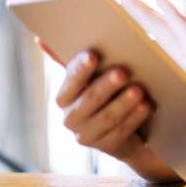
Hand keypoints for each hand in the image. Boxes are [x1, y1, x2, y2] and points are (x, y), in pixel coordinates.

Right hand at [35, 39, 156, 166]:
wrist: (125, 125)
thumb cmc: (108, 90)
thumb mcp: (93, 74)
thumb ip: (74, 60)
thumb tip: (39, 40)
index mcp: (65, 95)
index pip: (71, 79)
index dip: (81, 68)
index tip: (94, 55)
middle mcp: (71, 117)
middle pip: (89, 99)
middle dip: (106, 85)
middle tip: (123, 71)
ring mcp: (87, 135)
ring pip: (107, 117)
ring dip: (124, 102)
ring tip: (139, 89)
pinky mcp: (106, 147)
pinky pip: (121, 131)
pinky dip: (135, 117)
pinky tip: (146, 105)